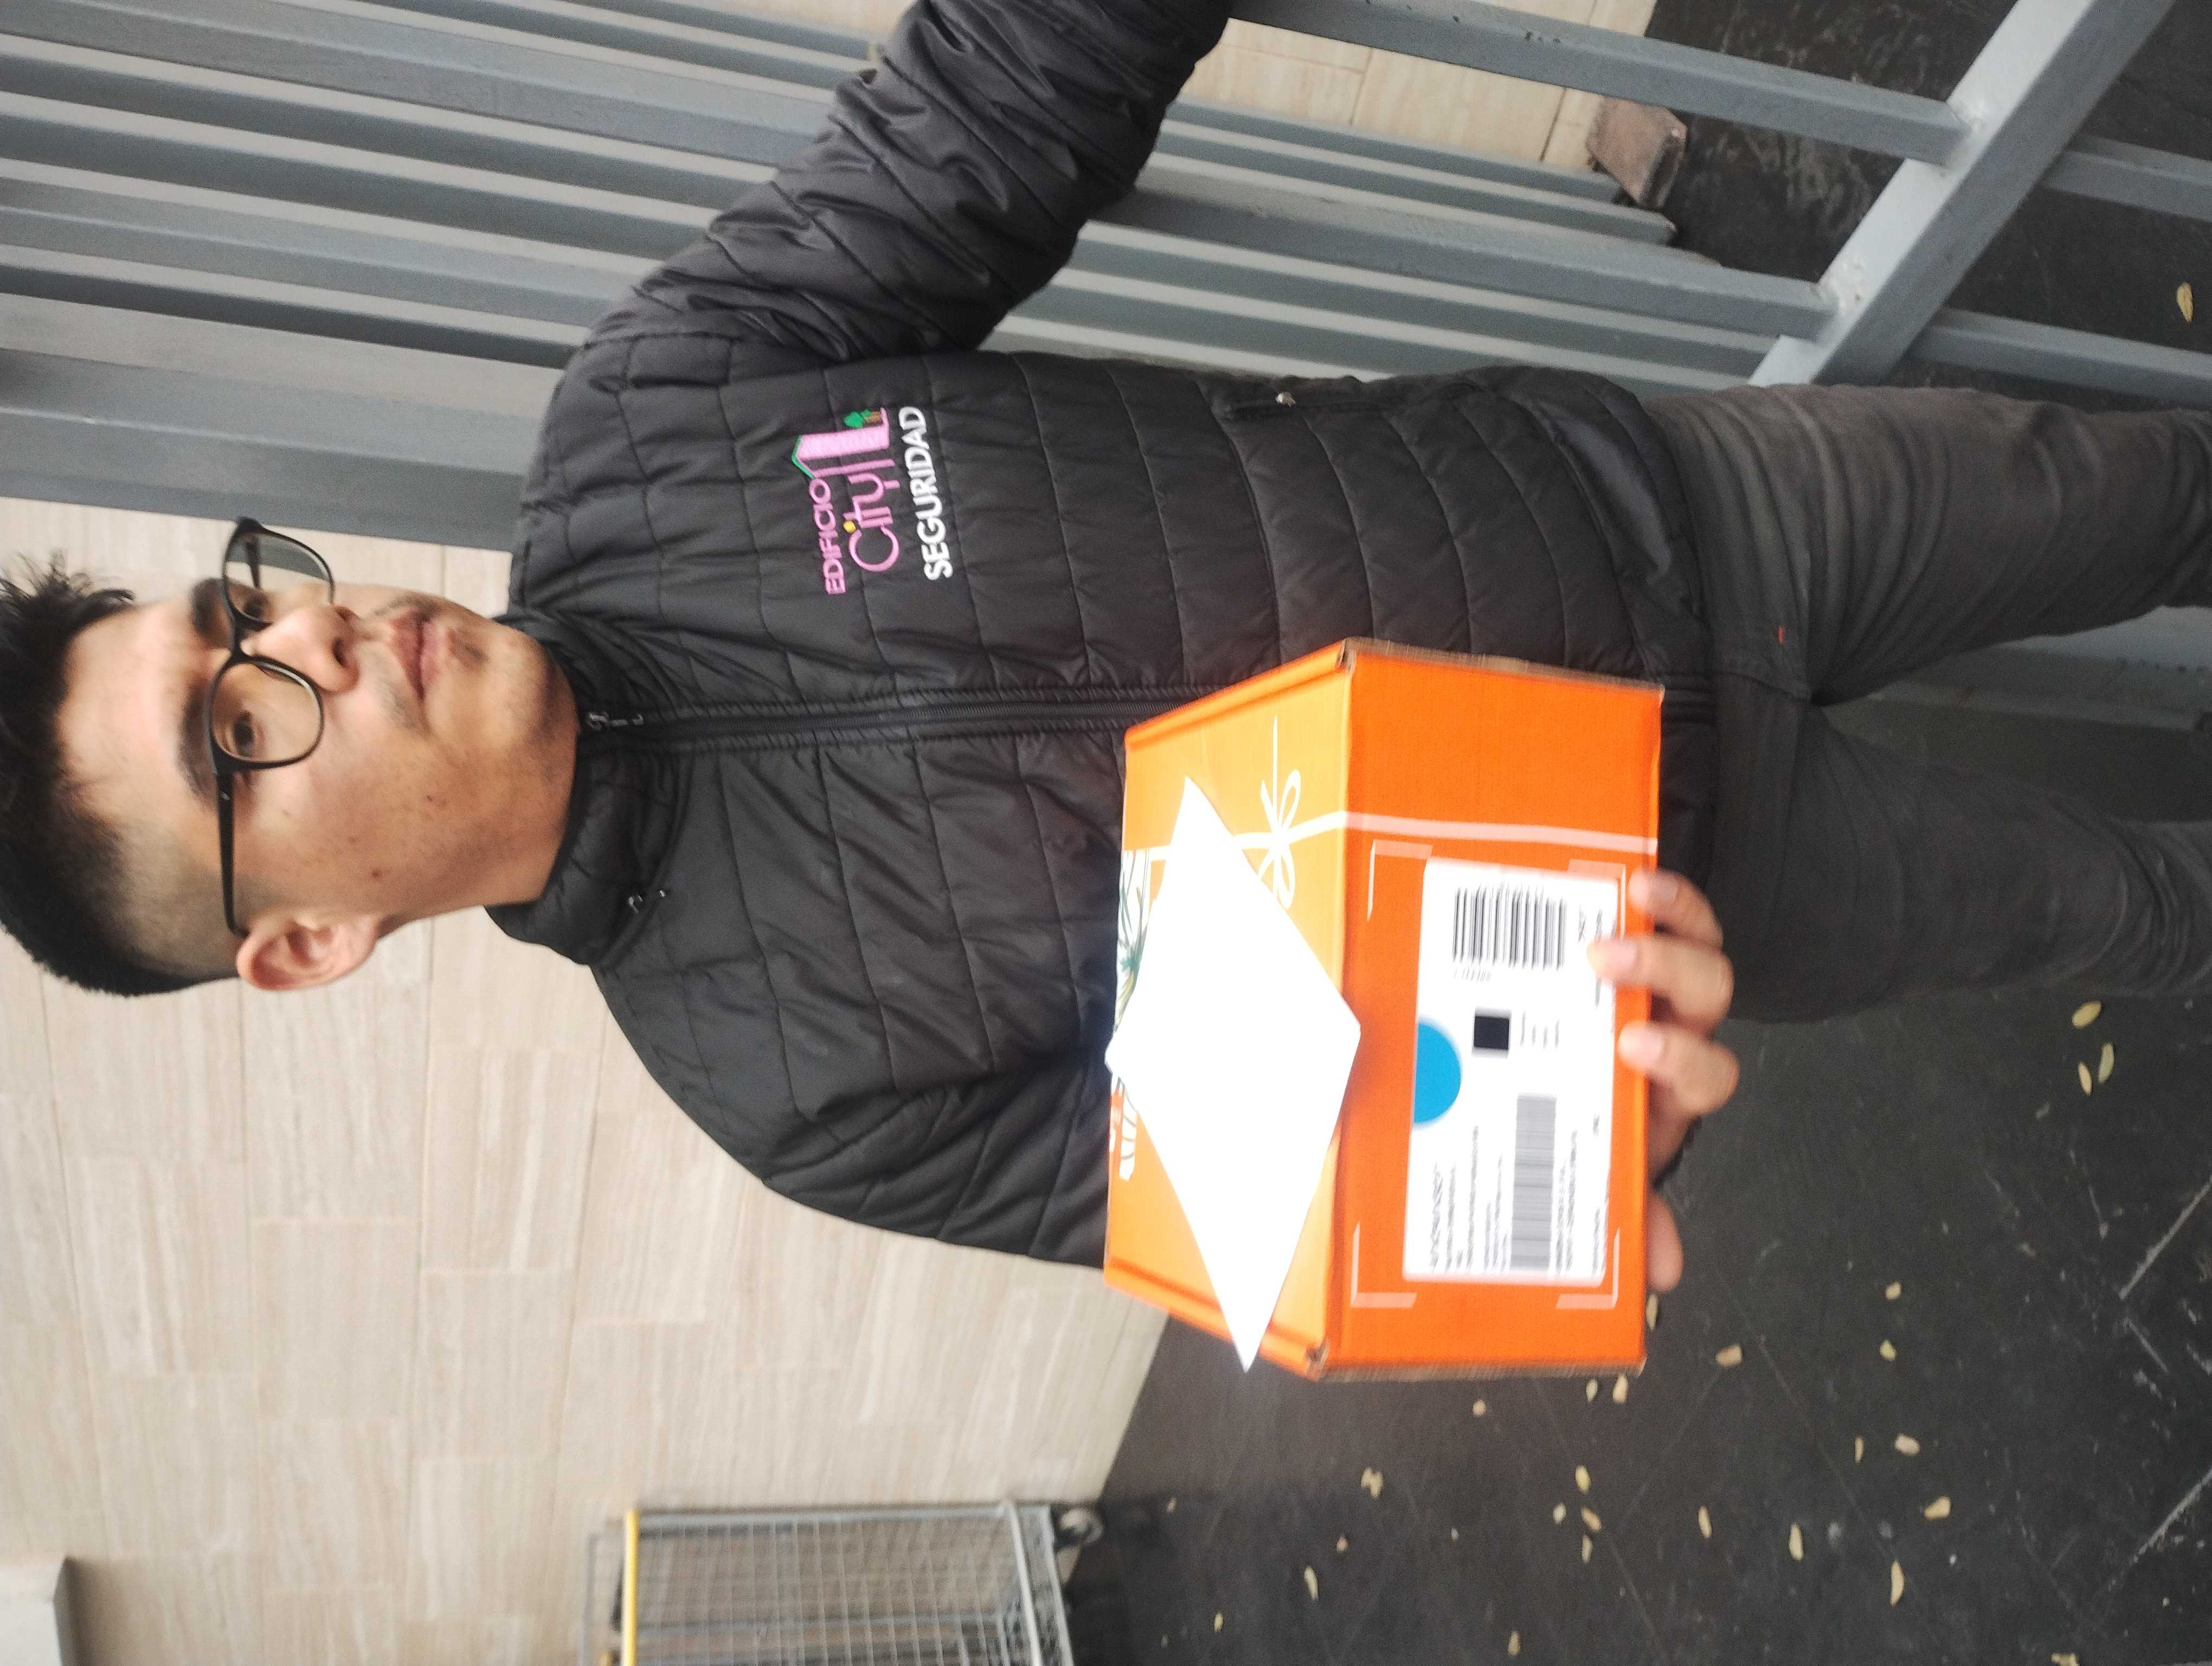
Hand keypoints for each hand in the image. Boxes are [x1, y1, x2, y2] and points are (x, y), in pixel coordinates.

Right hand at [1586, 868, 1738, 1293]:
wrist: (1536, 1075)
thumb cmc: (1560, 1124)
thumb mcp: (1592, 1173)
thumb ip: (1626, 1217)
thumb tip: (1660, 1271)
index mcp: (1660, 1094)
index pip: (1699, 1079)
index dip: (1679, 1062)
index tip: (1632, 1046)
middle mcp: (1673, 1036)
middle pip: (1706, 999)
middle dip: (1666, 975)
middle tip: (1608, 961)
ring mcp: (1663, 987)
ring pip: (1697, 950)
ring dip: (1669, 927)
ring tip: (1626, 900)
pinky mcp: (1645, 943)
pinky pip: (1679, 913)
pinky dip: (1671, 897)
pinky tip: (1636, 880)